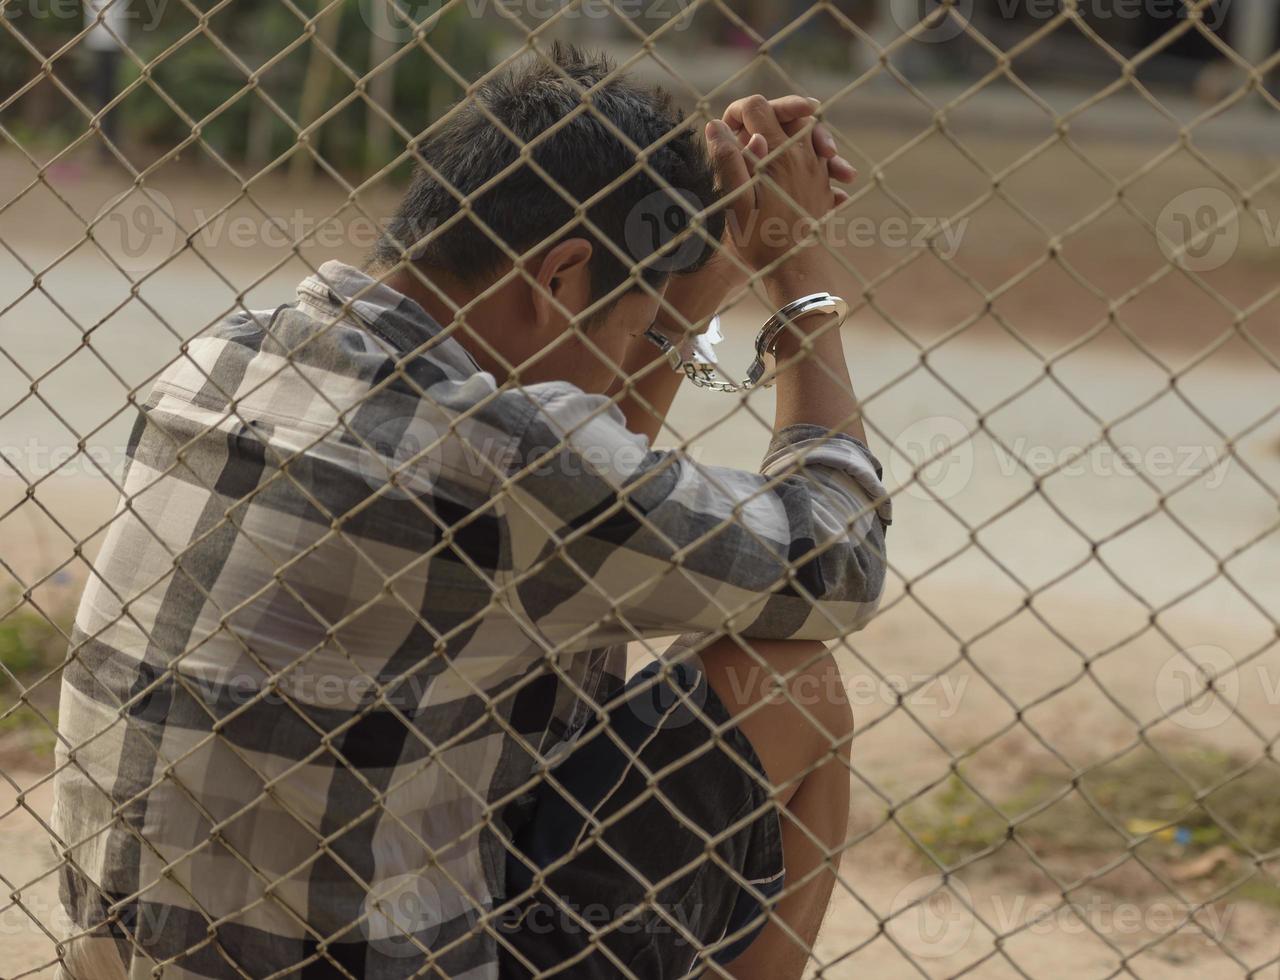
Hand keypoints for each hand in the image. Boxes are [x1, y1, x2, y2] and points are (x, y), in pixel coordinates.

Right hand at [705, 95, 848, 304]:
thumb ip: (727, 162)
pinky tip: (790, 165)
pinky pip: (819, 154)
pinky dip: (806, 149)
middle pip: (791, 112)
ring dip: (789, 130)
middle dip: (768, 114)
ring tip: (770, 143)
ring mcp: (817, 169)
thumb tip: (715, 126)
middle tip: (748, 130)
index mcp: (778, 155)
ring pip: (809, 130)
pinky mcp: (823, 185)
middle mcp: (803, 156)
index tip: (725, 130)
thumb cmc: (761, 242)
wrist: (797, 271)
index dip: (737, 111)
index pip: (757, 107)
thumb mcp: (735, 203)